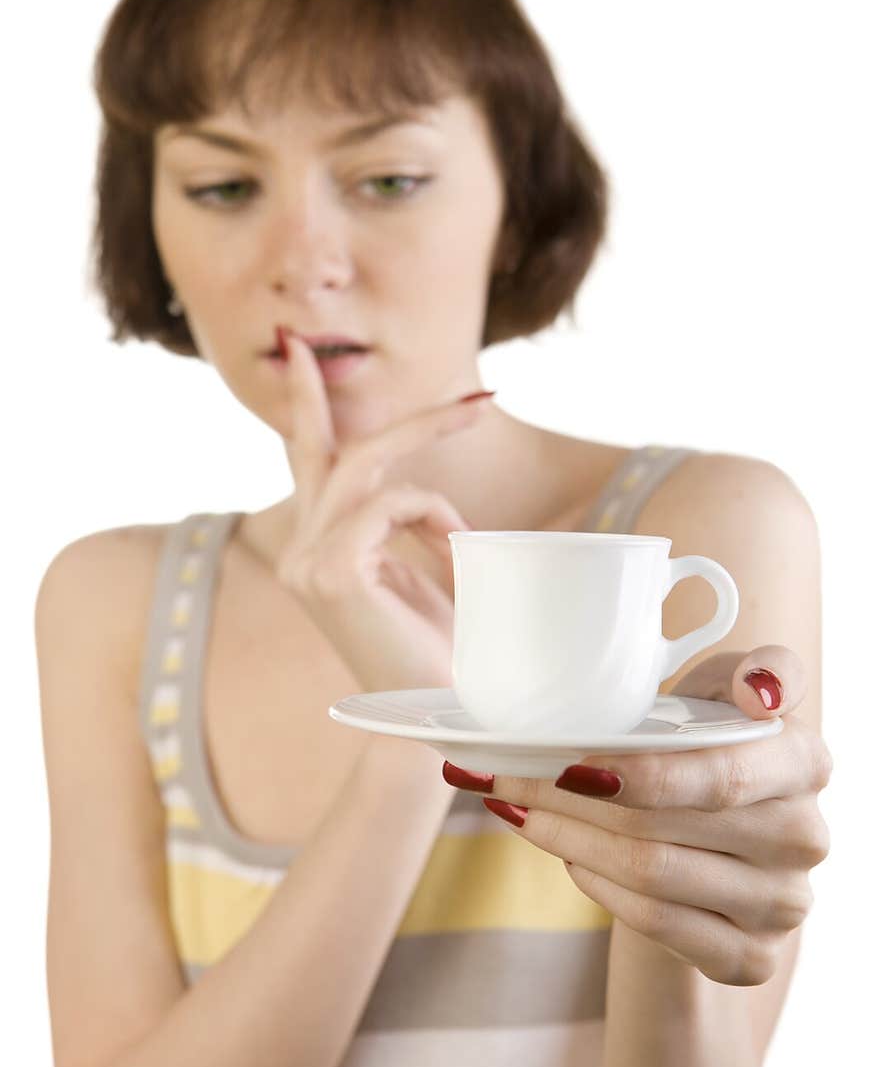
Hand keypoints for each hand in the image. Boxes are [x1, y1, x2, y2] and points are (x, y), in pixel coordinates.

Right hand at [274, 330, 493, 691]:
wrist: (444, 716)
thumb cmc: (440, 651)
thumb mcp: (417, 570)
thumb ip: (398, 523)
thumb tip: (412, 483)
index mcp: (315, 548)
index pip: (305, 460)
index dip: (304, 401)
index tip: (304, 350)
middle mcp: (299, 551)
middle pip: (330, 447)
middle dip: (388, 408)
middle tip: (477, 395)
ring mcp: (307, 562)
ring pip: (367, 465)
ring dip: (432, 452)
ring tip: (478, 495)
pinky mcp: (329, 572)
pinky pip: (390, 504)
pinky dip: (435, 517)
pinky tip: (459, 556)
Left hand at [442, 645, 831, 985]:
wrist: (725, 843)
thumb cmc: (711, 749)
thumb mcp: (724, 695)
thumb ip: (743, 672)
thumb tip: (759, 689)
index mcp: (804, 761)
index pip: (719, 775)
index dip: (645, 775)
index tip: (571, 763)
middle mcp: (805, 837)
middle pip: (663, 824)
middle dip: (568, 796)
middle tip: (504, 774)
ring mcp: (782, 904)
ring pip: (649, 873)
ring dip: (566, 838)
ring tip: (517, 806)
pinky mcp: (752, 957)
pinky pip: (655, 922)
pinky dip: (598, 885)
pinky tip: (567, 854)